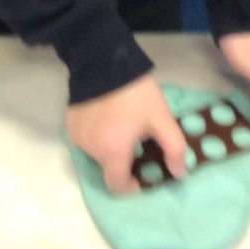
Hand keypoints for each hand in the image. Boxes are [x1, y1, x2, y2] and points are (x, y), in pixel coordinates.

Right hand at [65, 73, 186, 194]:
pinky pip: (85, 139)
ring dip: (108, 147)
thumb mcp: (162, 119)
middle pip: (107, 167)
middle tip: (136, 142)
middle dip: (122, 160)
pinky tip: (106, 118)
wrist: (105, 62)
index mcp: (112, 152)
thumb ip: (174, 149)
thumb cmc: (136, 94)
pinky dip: (96, 136)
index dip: (130, 186)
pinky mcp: (70, 123)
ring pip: (95, 153)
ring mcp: (77, 136)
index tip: (140, 176)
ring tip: (120, 126)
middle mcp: (90, 149)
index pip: (116, 186)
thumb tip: (179, 174)